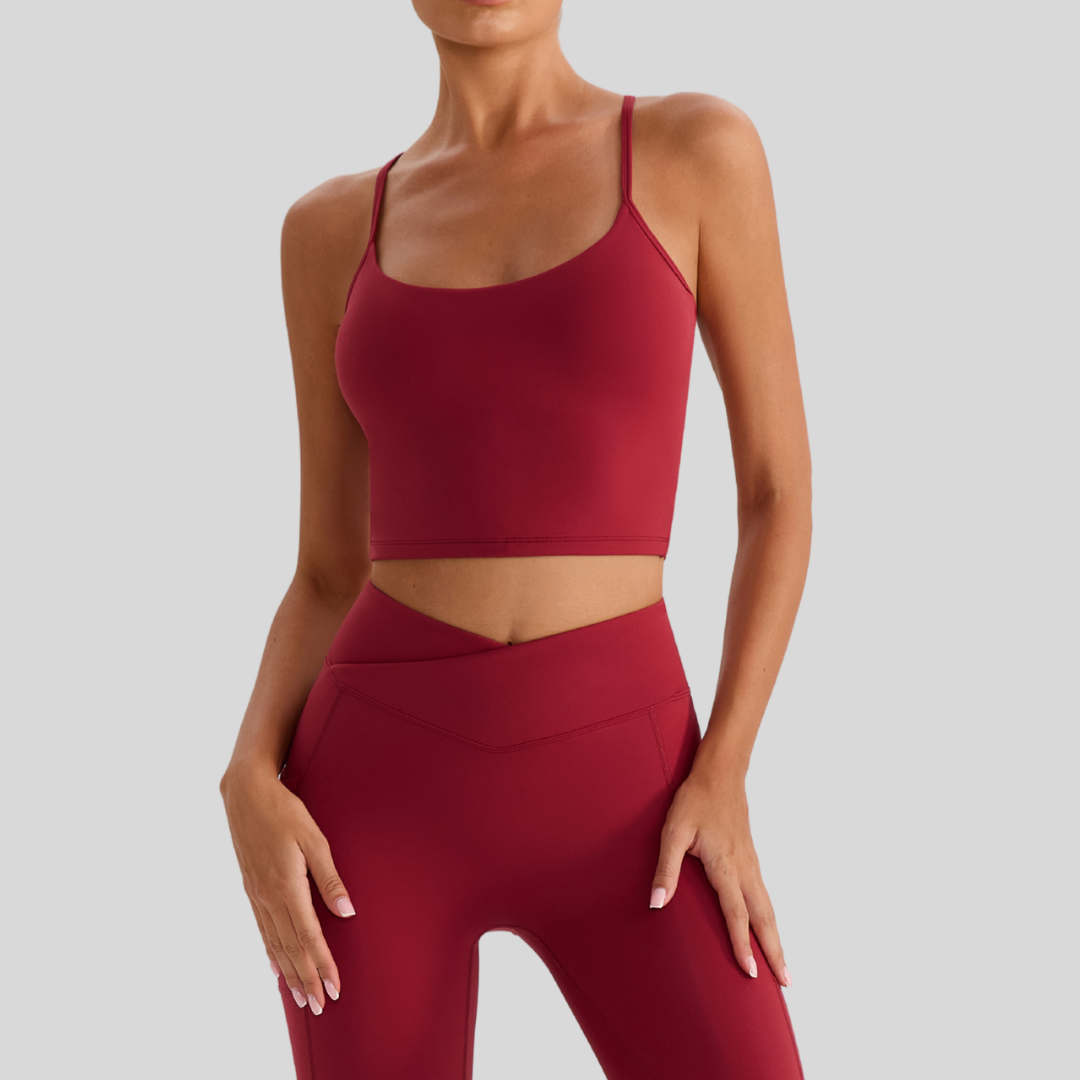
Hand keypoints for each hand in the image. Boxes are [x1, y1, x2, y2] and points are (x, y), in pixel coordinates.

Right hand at [220, 766, 355, 1013]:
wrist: (245, 794)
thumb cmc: (284, 810)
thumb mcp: (314, 837)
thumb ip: (330, 877)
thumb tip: (348, 911)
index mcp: (287, 886)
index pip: (309, 936)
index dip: (323, 964)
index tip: (335, 988)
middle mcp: (269, 897)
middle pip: (291, 948)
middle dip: (307, 978)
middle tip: (321, 1005)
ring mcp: (257, 895)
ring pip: (275, 944)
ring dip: (289, 973)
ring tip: (301, 997)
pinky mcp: (251, 889)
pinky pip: (262, 930)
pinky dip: (271, 953)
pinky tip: (275, 968)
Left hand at [649, 768, 791, 986]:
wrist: (720, 773)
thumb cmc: (694, 800)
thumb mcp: (673, 831)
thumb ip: (666, 869)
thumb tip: (656, 903)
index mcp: (725, 866)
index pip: (736, 914)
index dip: (742, 944)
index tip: (751, 973)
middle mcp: (744, 868)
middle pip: (764, 918)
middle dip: (775, 951)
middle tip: (787, 982)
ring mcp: (751, 863)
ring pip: (768, 907)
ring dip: (777, 937)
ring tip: (783, 966)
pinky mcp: (751, 858)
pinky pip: (765, 895)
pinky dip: (771, 918)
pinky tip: (768, 927)